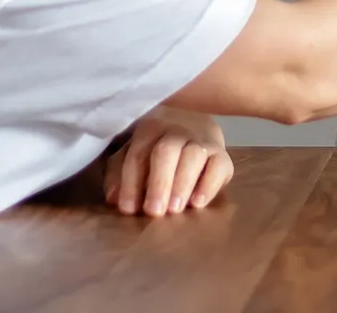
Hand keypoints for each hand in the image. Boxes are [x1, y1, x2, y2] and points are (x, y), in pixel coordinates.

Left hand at [103, 107, 232, 216]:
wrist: (197, 126)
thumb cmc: (157, 149)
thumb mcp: (134, 156)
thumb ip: (118, 175)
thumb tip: (113, 197)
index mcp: (151, 129)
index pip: (139, 153)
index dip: (131, 182)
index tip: (128, 209)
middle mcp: (177, 130)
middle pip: (167, 150)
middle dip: (159, 182)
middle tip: (154, 212)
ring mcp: (203, 141)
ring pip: (194, 156)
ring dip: (182, 184)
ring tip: (174, 209)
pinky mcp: (223, 156)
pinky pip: (219, 166)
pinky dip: (209, 185)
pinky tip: (198, 203)